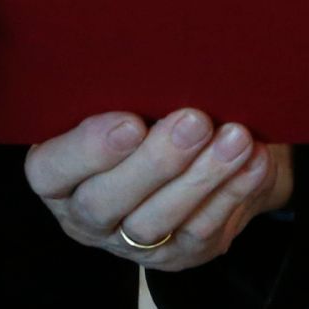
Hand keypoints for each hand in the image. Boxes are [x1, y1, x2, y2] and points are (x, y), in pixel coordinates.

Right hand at [26, 108, 293, 271]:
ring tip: (236, 137)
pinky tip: (255, 161)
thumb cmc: (143, 105)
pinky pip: (203, 231)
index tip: (130, 121)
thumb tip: (149, 53)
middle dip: (157, 162)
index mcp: (56, 173)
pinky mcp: (177, 255)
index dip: (88, 150)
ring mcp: (132, 242)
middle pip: (108, 201)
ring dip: (203, 177)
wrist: (192, 144)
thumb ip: (120, 86)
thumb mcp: (120, 94)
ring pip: (160, 220)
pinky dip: (234, 192)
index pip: (53, 170)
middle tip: (195, 121)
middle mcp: (87, 215)